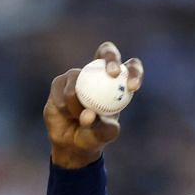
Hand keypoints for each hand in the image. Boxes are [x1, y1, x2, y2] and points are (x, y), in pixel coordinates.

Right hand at [44, 41, 142, 169]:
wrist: (70, 143)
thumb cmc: (93, 137)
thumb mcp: (102, 136)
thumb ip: (101, 128)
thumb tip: (89, 114)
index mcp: (117, 83)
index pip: (130, 68)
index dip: (134, 72)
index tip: (133, 86)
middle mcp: (98, 73)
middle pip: (106, 51)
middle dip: (111, 58)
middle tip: (112, 73)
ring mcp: (78, 75)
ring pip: (78, 78)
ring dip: (78, 102)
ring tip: (80, 119)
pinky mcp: (60, 81)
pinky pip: (62, 88)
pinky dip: (65, 105)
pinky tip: (66, 114)